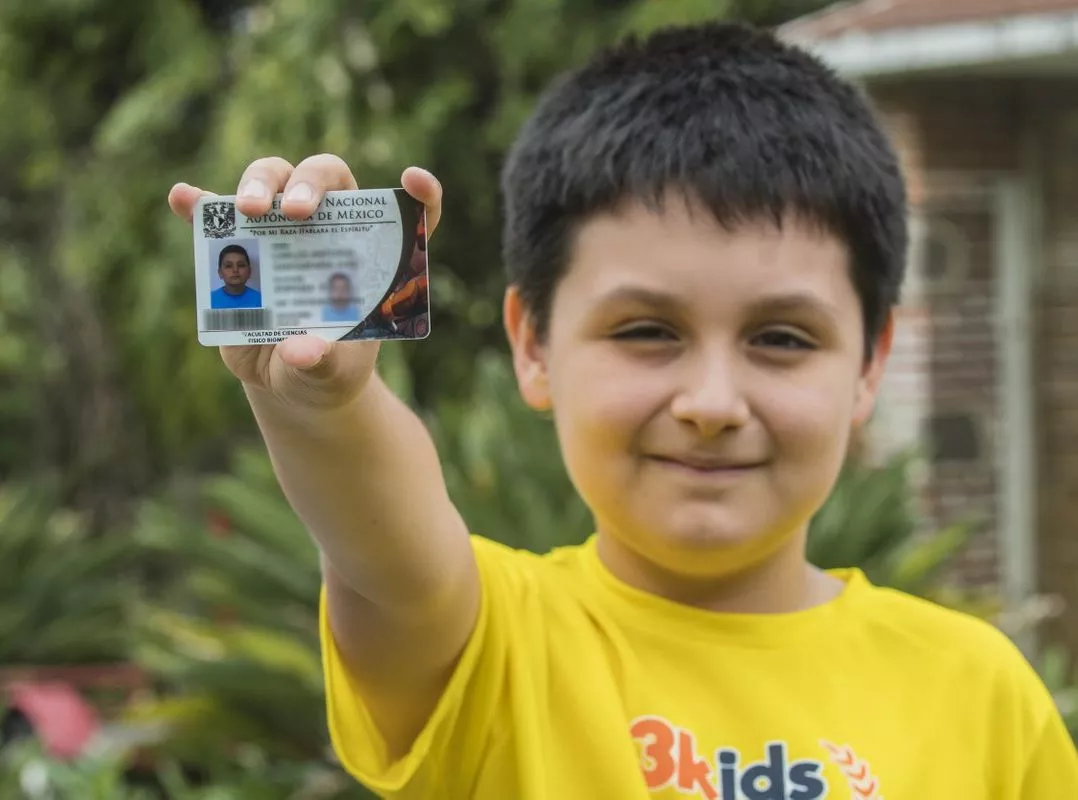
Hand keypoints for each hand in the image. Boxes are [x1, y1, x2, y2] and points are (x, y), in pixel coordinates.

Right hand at [168, 155, 441, 409]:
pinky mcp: (239, 247)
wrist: (289, 381)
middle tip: (295, 213)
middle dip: (310, 184)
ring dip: (257, 184)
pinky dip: (200, 206)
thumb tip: (300, 349)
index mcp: (372, 253)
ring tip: (247, 209)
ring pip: (271, 180)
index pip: (408, 212)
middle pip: (325, 178)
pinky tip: (184, 200)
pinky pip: (215, 217)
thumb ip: (322, 361)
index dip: (421, 193)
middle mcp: (329, 228)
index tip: (414, 181)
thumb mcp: (332, 373)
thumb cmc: (327, 369)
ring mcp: (281, 232)